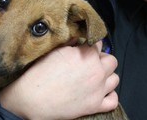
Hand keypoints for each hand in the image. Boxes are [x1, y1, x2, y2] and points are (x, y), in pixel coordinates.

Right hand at [0, 41, 118, 119]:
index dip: (91, 45)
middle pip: (111, 60)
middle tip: (91, 62)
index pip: (98, 43)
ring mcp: (98, 90)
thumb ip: (71, 44)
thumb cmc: (40, 73)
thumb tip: (77, 40)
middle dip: (102, 59)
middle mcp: (97, 71)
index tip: (85, 48)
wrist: (30, 99)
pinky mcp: (95, 106)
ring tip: (95, 77)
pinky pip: (113, 100)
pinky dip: (109, 96)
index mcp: (87, 55)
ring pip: (115, 78)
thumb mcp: (55, 51)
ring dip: (107, 76)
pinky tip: (100, 92)